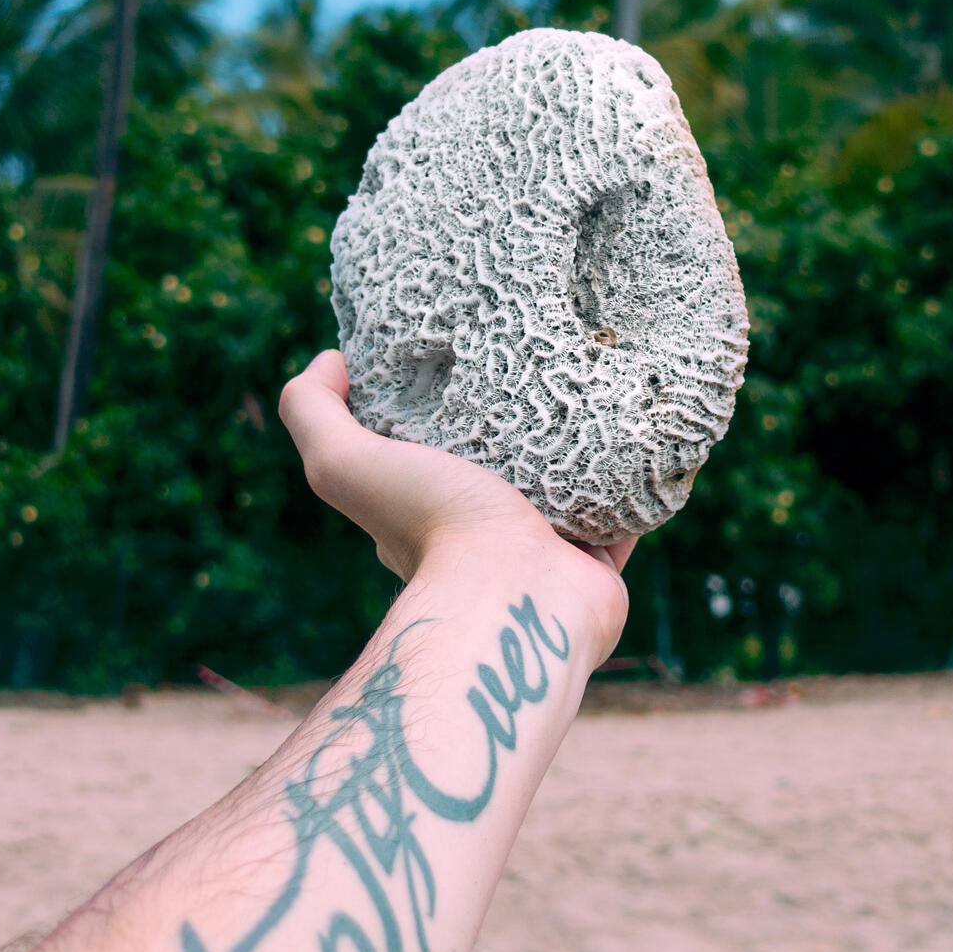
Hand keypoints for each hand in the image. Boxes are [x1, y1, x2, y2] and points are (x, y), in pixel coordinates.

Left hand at [277, 350, 633, 654]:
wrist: (515, 595)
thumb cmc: (432, 527)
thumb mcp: (344, 463)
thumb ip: (312, 412)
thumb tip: (331, 360)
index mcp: (430, 511)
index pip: (433, 454)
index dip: (442, 410)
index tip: (465, 356)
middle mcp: (484, 536)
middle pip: (503, 468)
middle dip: (520, 424)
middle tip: (542, 360)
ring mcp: (543, 551)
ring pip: (566, 488)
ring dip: (580, 449)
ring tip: (596, 383)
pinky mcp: (597, 560)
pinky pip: (621, 511)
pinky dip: (631, 479)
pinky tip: (640, 431)